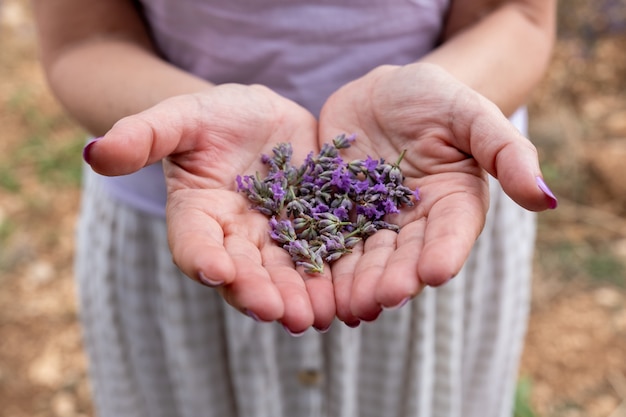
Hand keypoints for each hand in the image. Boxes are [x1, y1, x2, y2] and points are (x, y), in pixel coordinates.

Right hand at [85, 84, 334, 332]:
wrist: (260, 119)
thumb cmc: (211, 117)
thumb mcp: (179, 117)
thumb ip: (142, 134)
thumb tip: (94, 153)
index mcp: (197, 215)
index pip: (194, 242)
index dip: (203, 257)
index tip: (218, 271)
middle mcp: (234, 237)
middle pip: (244, 271)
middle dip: (260, 292)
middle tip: (280, 313)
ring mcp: (274, 237)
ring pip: (284, 273)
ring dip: (298, 297)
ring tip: (315, 315)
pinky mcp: (312, 229)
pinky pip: (322, 256)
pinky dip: (331, 278)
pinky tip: (346, 295)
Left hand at [318, 63, 555, 323]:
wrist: (383, 92)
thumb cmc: (435, 97)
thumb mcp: (471, 113)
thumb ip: (505, 151)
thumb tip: (545, 197)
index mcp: (454, 202)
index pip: (452, 233)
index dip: (444, 253)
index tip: (434, 273)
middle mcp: (416, 221)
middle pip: (406, 255)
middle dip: (394, 279)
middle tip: (380, 299)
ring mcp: (375, 221)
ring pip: (367, 258)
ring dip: (358, 284)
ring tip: (348, 305)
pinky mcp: (338, 215)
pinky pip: (329, 241)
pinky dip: (325, 264)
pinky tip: (317, 286)